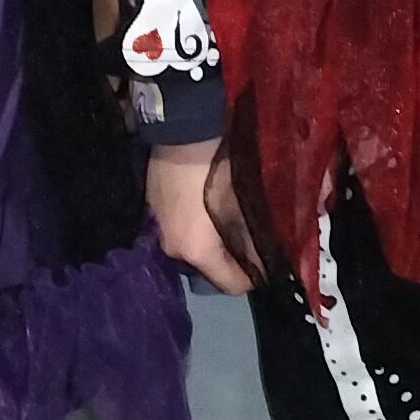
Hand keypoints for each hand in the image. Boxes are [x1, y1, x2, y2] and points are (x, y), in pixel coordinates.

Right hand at [148, 138, 259, 294]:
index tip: (267, 265)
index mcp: (197, 251)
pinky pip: (179, 232)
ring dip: (211, 242)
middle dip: (230, 259)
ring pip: (193, 250)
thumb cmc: (216, 169)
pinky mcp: (153, 213)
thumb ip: (253, 234)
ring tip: (230, 224)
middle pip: (209, 268)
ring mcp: (159, 232)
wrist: (179, 134)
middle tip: (251, 242)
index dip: (252, 278)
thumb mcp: (241, 202)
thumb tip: (267, 254)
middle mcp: (173, 250)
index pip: (230, 285)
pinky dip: (194, 228)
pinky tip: (206, 210)